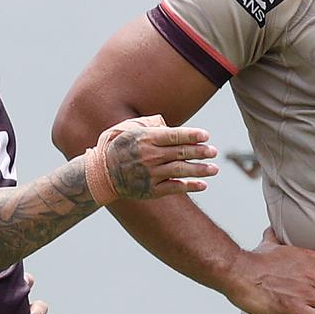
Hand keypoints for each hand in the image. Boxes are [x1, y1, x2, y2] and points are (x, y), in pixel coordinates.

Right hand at [104, 118, 218, 199]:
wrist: (100, 173)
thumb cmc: (117, 145)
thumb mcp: (128, 128)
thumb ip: (149, 124)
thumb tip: (167, 123)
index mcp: (145, 138)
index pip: (174, 135)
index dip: (192, 135)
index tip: (206, 136)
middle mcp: (149, 156)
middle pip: (181, 152)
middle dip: (200, 152)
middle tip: (214, 151)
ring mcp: (150, 174)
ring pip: (180, 171)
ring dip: (200, 170)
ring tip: (214, 169)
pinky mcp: (150, 190)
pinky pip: (174, 188)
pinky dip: (189, 186)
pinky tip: (202, 185)